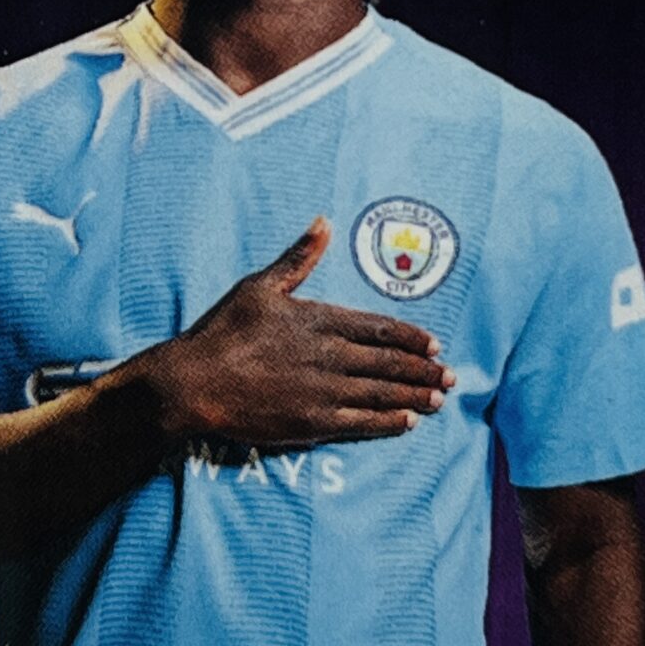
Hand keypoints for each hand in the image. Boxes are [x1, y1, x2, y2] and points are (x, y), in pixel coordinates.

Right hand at [139, 217, 453, 450]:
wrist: (194, 383)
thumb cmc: (223, 331)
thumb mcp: (260, 285)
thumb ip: (298, 257)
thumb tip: (323, 221)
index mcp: (320, 320)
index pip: (380, 329)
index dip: (411, 338)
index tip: (434, 344)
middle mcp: (329, 356)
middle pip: (388, 364)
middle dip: (422, 370)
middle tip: (450, 377)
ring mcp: (323, 392)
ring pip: (381, 394)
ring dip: (414, 396)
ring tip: (438, 400)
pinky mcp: (312, 423)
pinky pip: (360, 423)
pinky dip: (388, 422)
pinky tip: (407, 422)